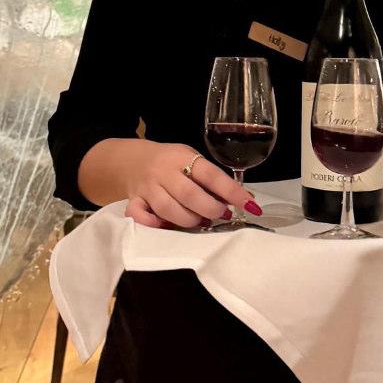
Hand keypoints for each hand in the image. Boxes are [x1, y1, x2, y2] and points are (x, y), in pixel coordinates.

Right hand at [123, 141, 259, 228]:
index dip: (231, 191)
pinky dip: (154, 224)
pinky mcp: (134, 201)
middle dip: (211, 209)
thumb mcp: (193, 160)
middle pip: (189, 195)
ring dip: (189, 220)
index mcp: (183, 157)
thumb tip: (245, 199)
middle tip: (221, 214)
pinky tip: (166, 225)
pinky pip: (140, 217)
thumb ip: (213, 180)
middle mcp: (164, 172)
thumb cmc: (172, 162)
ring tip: (201, 220)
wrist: (133, 160)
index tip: (249, 205)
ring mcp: (148, 188)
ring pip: (168, 210)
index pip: (211, 175)